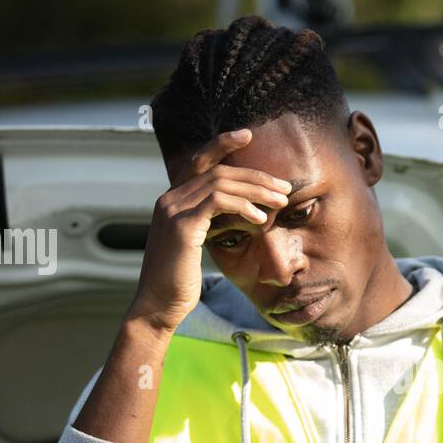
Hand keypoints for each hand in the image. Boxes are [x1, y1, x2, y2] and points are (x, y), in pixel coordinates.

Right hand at [127, 128, 292, 332]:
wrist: (158, 306)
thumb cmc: (180, 281)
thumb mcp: (198, 245)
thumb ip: (212, 223)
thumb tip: (244, 212)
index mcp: (172, 200)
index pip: (198, 161)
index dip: (222, 144)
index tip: (247, 135)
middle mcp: (169, 199)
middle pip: (218, 171)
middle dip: (255, 176)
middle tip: (285, 186)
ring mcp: (173, 210)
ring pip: (220, 183)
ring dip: (257, 190)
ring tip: (282, 201)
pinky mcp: (182, 225)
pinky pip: (218, 202)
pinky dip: (243, 206)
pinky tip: (262, 218)